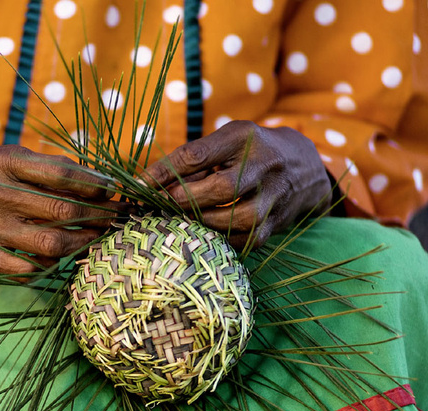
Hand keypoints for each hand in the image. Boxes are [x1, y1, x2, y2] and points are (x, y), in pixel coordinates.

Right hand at [0, 145, 121, 281]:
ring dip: (79, 246)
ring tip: (95, 243)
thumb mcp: (3, 159)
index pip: (61, 173)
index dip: (93, 183)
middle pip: (60, 211)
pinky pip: (21, 268)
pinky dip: (46, 268)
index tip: (114, 190)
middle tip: (115, 221)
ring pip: (47, 244)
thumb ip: (44, 167)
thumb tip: (93, 178)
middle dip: (96, 218)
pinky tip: (62, 264)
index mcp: (3, 163)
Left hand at [142, 120, 331, 248]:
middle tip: (159, 207)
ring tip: (179, 222)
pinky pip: (244, 240)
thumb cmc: (249, 151)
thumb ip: (191, 158)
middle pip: (221, 188)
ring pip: (236, 218)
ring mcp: (274, 197)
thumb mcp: (224, 140)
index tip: (138, 185)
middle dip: (183, 200)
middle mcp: (264, 165)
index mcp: (244, 137)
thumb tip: (146, 183)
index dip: (164, 171)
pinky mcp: (275, 225)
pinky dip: (218, 240)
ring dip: (201, 223)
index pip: (198, 155)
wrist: (304, 167)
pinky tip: (201, 235)